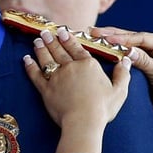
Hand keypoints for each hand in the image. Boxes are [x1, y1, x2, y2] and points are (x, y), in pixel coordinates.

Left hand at [23, 28, 131, 152]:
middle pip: (59, 50)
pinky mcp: (46, 89)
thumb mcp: (119, 91)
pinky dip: (30, 66)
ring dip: (40, 49)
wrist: (83, 122)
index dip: (68, 38)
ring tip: (36, 41)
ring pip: (46, 59)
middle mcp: (70, 67)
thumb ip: (123, 74)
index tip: (62, 31)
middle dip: (51, 40)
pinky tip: (26, 59)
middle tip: (45, 32)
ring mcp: (56, 78)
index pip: (76, 48)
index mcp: (88, 65)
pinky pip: (35, 75)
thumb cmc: (102, 108)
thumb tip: (126, 60)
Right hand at [91, 26, 152, 122]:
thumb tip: (125, 50)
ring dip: (112, 46)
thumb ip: (143, 61)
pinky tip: (103, 54)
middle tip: (93, 33)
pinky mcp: (145, 69)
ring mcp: (151, 57)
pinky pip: (128, 61)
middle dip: (113, 37)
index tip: (104, 37)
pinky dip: (116, 58)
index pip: (140, 37)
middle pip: (132, 39)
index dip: (121, 38)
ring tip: (93, 39)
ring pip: (128, 49)